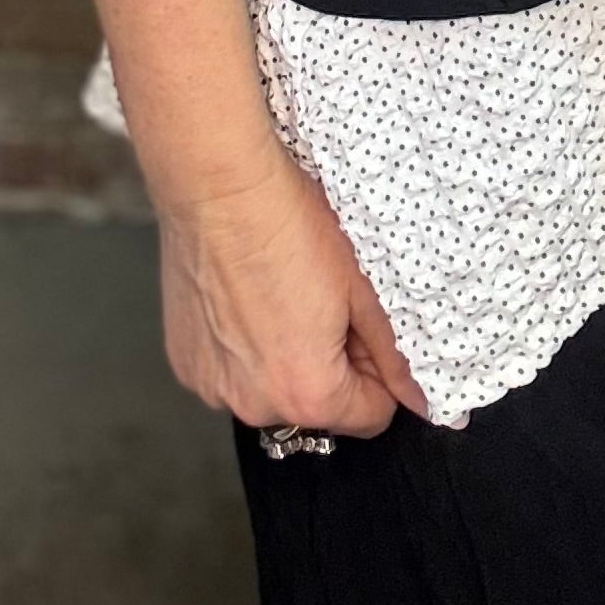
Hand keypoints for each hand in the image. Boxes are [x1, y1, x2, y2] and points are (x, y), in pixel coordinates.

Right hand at [157, 144, 428, 439]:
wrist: (218, 187)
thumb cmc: (290, 226)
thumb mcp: (360, 287)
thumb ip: (394, 354)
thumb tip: (420, 399)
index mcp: (308, 394)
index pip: (370, 416)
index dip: (378, 371)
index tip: (363, 327)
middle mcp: (255, 406)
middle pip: (316, 403)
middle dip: (327, 363)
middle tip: (319, 300)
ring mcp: (212, 387)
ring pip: (270, 387)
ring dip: (280, 356)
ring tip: (276, 294)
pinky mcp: (184, 362)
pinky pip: (230, 371)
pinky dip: (240, 347)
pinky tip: (242, 297)